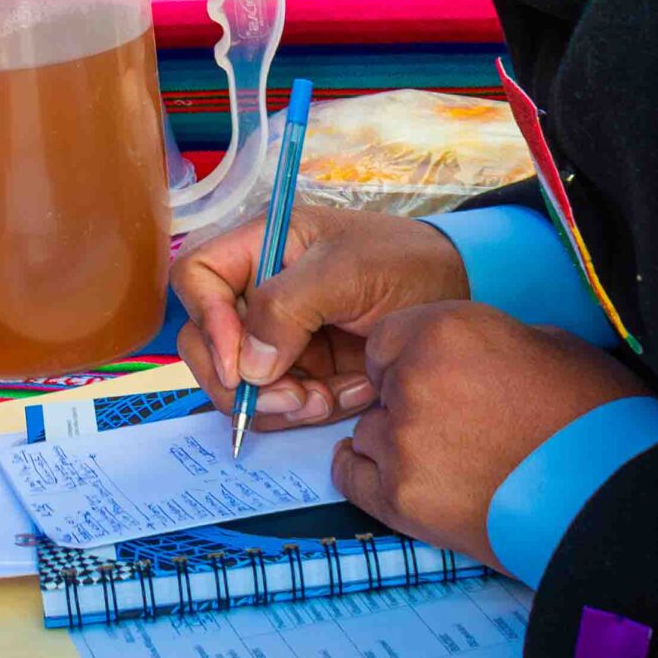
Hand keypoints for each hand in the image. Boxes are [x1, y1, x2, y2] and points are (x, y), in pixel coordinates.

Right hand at [173, 207, 469, 429]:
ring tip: (328, 399)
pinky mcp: (303, 372)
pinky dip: (310, 410)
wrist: (461, 294)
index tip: (240, 360)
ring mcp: (278, 337)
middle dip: (239, 381)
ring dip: (279, 403)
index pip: (197, 276)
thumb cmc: (406, 262)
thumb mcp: (349, 271)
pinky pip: (281, 405)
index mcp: (260, 247)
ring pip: (240, 385)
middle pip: (203, 342)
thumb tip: (249, 366)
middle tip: (289, 398)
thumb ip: (290, 306)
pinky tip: (353, 393)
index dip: (205, 318)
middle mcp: (259, 293)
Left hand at [334, 302, 646, 566]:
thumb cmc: (594, 415)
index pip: (386, 341)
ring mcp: (402, 443)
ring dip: (398, 443)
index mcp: (444, 329)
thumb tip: (465, 355)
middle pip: (379, 388)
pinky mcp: (402, 499)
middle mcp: (412, 380)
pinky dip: (372, 478)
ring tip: (453, 462)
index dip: (410, 361)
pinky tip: (403, 479)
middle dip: (406, 402)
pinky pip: (354, 478)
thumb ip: (483, 342)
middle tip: (456, 425)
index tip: (436, 379)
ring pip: (371, 433)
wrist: (614, 495)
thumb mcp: (544, 343)